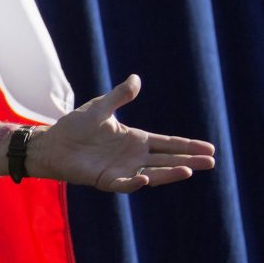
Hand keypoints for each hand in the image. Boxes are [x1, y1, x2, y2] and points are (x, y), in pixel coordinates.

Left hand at [32, 75, 216, 192]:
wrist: (52, 143)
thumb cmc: (76, 126)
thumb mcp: (100, 107)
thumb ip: (119, 96)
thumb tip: (135, 78)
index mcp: (136, 140)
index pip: (168, 144)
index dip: (188, 146)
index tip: (209, 149)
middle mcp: (133, 157)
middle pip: (167, 159)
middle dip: (188, 161)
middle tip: (210, 162)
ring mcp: (122, 170)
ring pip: (152, 174)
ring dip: (170, 173)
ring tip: (189, 171)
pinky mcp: (107, 180)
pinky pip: (124, 184)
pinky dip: (134, 182)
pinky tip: (145, 179)